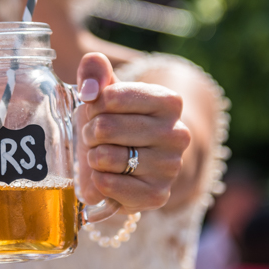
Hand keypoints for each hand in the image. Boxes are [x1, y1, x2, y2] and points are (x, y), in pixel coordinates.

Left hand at [74, 53, 189, 212]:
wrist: (123, 164)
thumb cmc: (112, 122)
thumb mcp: (103, 92)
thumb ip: (94, 72)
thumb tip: (89, 87)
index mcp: (169, 101)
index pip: (111, 96)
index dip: (93, 105)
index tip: (98, 110)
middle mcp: (178, 133)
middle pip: (106, 127)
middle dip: (90, 132)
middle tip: (96, 137)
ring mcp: (171, 167)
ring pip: (107, 157)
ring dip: (93, 157)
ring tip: (103, 156)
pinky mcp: (157, 195)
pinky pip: (109, 185)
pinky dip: (98, 181)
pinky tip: (107, 176)